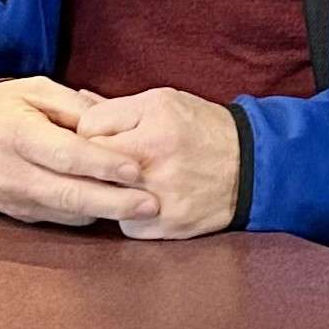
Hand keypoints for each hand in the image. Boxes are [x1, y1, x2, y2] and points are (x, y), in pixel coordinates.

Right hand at [0, 77, 159, 226]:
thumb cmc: (3, 107)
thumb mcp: (35, 90)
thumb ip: (75, 106)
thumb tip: (113, 125)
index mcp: (17, 135)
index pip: (64, 155)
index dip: (100, 164)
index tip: (135, 170)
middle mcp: (14, 173)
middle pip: (68, 195)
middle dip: (114, 203)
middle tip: (152, 205)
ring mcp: (15, 199)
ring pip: (66, 213)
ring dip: (106, 213)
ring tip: (144, 210)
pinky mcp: (19, 214)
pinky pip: (58, 219)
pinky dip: (87, 215)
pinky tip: (115, 209)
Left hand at [76, 87, 241, 239]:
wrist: (251, 166)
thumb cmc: (202, 128)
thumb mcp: (165, 102)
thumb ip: (118, 106)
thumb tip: (76, 102)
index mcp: (152, 126)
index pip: (87, 130)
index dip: (89, 131)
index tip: (102, 135)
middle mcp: (154, 163)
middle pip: (90, 167)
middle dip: (93, 164)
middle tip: (109, 161)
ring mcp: (159, 198)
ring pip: (103, 199)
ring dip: (109, 191)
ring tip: (129, 180)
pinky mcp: (166, 226)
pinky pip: (125, 225)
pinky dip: (131, 216)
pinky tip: (147, 201)